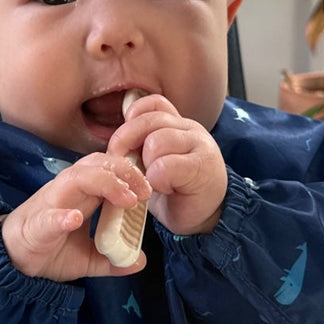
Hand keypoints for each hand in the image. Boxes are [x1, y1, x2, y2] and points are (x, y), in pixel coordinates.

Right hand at [2, 153, 150, 279]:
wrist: (11, 261)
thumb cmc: (49, 249)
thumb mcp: (88, 257)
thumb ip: (113, 258)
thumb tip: (140, 262)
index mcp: (80, 194)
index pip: (106, 168)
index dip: (129, 171)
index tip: (149, 190)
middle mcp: (66, 192)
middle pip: (95, 165)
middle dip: (123, 171)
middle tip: (144, 192)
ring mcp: (50, 205)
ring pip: (75, 179)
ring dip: (104, 184)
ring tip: (126, 201)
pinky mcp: (36, 226)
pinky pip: (48, 217)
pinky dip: (62, 216)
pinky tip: (75, 219)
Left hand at [108, 93, 227, 235]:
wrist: (207, 219)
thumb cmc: (176, 192)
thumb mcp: (154, 162)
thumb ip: (142, 145)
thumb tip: (115, 142)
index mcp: (177, 124)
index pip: (152, 104)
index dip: (133, 119)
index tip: (126, 144)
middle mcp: (190, 129)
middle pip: (148, 121)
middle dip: (127, 144)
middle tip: (126, 168)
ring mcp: (199, 145)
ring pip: (156, 142)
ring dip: (146, 166)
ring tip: (153, 181)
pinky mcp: (201, 167)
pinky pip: (165, 166)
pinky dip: (157, 181)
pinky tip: (166, 189)